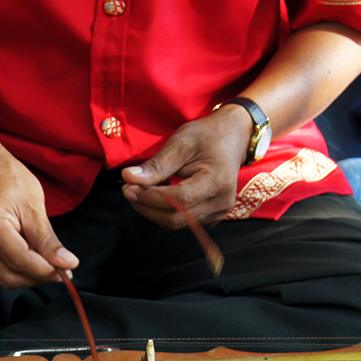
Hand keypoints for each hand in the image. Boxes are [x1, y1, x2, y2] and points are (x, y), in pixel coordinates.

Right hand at [0, 149, 78, 289]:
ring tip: (45, 259)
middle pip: (11, 275)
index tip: (68, 269)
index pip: (20, 260)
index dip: (46, 270)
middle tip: (61, 267)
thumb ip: (47, 240)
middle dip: (39, 276)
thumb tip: (66, 264)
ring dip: (30, 276)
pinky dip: (17, 271)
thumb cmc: (7, 180)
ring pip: (5, 279)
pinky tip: (28, 256)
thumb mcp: (33, 205)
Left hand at [119, 104, 252, 229]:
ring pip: (176, 223)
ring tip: (140, 190)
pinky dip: (163, 212)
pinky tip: (156, 195)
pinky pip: (181, 222)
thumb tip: (128, 177)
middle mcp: (221, 203)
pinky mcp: (211, 218)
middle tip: (128, 189)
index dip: (151, 197)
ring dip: (152, 211)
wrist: (232, 139)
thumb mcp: (181, 143)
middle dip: (147, 206)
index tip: (128, 187)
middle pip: (176, 218)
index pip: (180, 199)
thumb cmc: (206, 137)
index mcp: (218, 181)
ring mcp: (218, 214)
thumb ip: (156, 165)